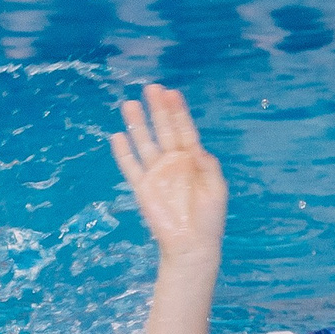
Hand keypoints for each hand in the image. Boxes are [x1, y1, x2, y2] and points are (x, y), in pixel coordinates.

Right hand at [110, 83, 226, 266]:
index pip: (184, 129)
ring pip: (144, 143)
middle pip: (163, 130)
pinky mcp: (142, 188)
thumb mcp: (216, 189)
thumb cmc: (208, 219)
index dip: (178, 111)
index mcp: (193, 160)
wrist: (191, 245)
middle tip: (151, 88)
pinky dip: (124, 153)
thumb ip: (208, 168)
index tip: (172, 92)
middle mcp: (173, 162)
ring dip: (138, 124)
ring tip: (129, 104)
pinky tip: (118, 136)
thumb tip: (198, 150)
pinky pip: (130, 167)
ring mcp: (156, 174)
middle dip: (158, 109)